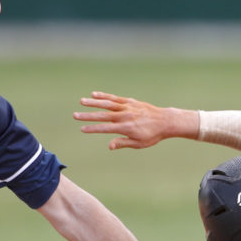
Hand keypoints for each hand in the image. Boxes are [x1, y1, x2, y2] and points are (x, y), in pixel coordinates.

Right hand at [74, 91, 197, 149]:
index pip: (106, 129)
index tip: (82, 129)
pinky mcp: (130, 101)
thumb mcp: (139, 143)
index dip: (93, 129)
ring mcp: (128, 107)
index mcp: (126, 128)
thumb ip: (123, 143)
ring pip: (108, 104)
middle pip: (103, 115)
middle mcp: (125, 116)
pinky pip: (115, 98)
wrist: (165, 121)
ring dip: (94, 102)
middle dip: (88, 115)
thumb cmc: (152, 135)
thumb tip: (109, 146)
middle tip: (75, 115)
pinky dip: (105, 96)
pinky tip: (94, 94)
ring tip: (81, 101)